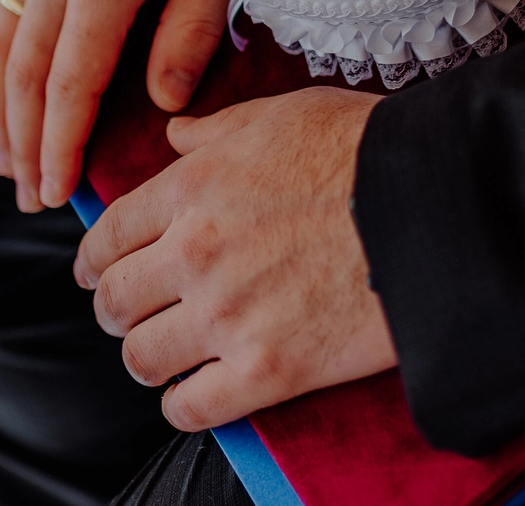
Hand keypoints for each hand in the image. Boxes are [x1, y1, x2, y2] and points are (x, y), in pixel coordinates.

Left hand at [75, 89, 398, 431]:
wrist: (431, 207)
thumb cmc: (365, 153)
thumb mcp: (282, 115)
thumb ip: (217, 130)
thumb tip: (176, 133)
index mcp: (192, 188)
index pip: (107, 237)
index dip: (93, 261)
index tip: (95, 273)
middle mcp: (195, 253)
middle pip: (114, 301)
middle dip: (115, 310)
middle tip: (130, 315)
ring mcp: (227, 316)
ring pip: (141, 358)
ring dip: (147, 359)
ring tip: (165, 356)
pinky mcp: (267, 370)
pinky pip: (191, 409)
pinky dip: (184, 406)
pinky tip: (198, 394)